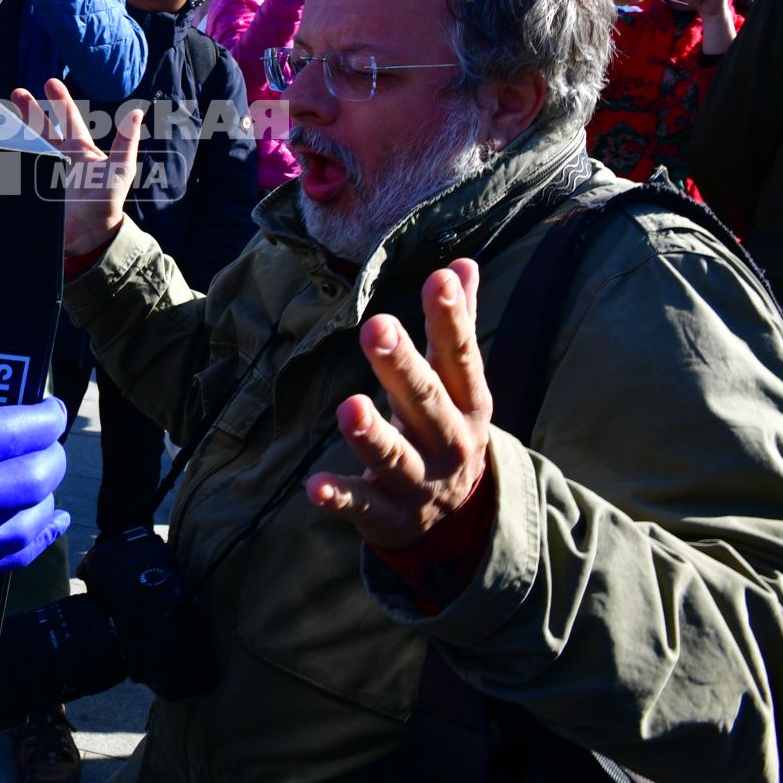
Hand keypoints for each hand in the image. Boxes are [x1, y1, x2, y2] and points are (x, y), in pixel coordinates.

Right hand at [0, 238, 70, 611]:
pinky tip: (40, 526)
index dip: (46, 412)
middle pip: (38, 473)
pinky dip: (29, 541)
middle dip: (49, 450)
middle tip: (40, 433)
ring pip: (28, 522)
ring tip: (37, 475)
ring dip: (41, 496)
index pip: (23, 427)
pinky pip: (4, 563)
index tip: (44, 399)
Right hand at [11, 77, 141, 257]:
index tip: (50, 83)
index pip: (68, 118)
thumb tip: (136, 112)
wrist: (89, 236)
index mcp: (80, 149)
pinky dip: (6, 157)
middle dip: (29, 109)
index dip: (60, 99)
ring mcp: (44, 171)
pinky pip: (17, 168)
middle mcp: (60, 156)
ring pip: (27, 143)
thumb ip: (126, 142)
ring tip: (0, 117)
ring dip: (15, 129)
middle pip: (42, 126)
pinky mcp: (32, 186)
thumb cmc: (108, 202)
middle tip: (17, 93)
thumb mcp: (120, 169)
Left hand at [306, 260, 491, 549]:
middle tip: (378, 327)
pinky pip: (362, 506)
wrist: (459, 518)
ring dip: (372, 435)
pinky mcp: (389, 517)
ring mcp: (420, 482)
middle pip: (425, 402)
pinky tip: (314, 487)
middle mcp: (450, 443)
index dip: (450, 319)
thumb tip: (463, 264)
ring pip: (395, 457)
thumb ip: (456, 326)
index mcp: (468, 403)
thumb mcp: (458, 382)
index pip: (459, 357)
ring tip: (347, 407)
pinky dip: (340, 498)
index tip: (437, 279)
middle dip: (402, 366)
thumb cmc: (445, 427)